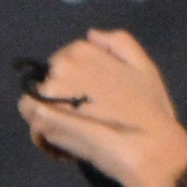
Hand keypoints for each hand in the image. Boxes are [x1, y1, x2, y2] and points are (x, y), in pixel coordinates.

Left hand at [18, 32, 186, 186]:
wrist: (151, 148)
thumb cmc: (151, 110)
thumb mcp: (144, 66)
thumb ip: (119, 42)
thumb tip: (91, 34)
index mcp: (82, 50)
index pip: (59, 64)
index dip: (72, 86)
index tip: (89, 104)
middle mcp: (62, 65)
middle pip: (45, 84)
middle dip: (60, 104)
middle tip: (84, 124)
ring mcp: (51, 92)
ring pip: (35, 106)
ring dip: (51, 123)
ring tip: (76, 139)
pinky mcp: (44, 118)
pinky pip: (35, 129)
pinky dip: (48, 142)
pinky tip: (70, 151)